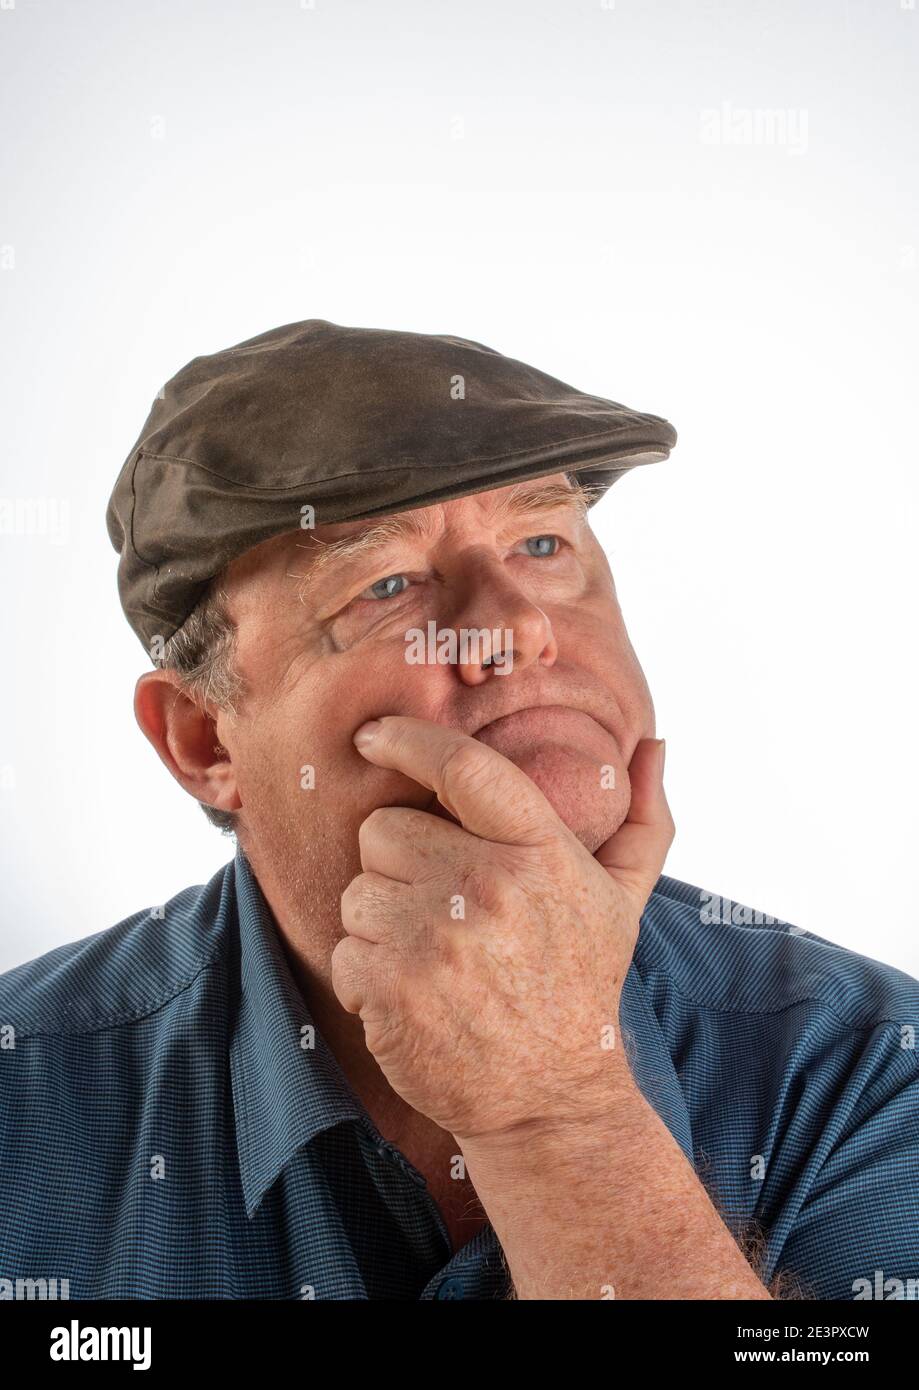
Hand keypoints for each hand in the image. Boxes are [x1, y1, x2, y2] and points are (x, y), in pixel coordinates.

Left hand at [331, 717, 672, 1144]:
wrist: (551, 1101)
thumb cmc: (580, 986)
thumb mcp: (623, 901)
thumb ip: (643, 818)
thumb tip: (655, 744)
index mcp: (541, 851)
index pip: (463, 768)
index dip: (408, 739)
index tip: (375, 732)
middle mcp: (489, 886)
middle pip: (385, 829)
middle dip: (399, 864)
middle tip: (442, 908)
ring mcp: (436, 938)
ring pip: (358, 890)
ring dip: (382, 921)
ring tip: (435, 958)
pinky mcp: (393, 988)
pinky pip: (345, 948)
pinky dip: (367, 974)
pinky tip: (415, 997)